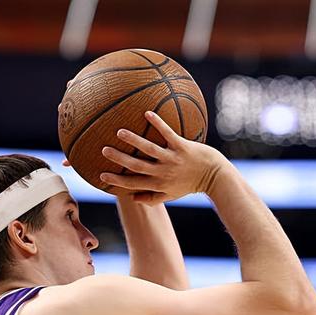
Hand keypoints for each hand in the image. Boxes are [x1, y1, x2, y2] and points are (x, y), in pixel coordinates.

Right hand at [99, 111, 225, 204]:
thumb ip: (152, 198)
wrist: (214, 177)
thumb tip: (133, 198)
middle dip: (119, 158)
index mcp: (158, 184)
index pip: (133, 183)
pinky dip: (158, 124)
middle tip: (104, 150)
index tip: (101, 174)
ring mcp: (172, 159)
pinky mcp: (183, 146)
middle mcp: (163, 173)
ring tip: (120, 132)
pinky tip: (147, 113)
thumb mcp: (171, 195)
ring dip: (134, 141)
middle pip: (137, 166)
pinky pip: (168, 134)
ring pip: (149, 149)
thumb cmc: (191, 185)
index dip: (117, 180)